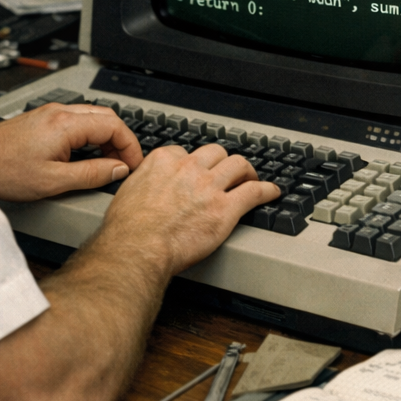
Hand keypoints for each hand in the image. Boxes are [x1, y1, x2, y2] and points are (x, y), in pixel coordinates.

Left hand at [0, 102, 142, 201]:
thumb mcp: (54, 181)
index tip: (133, 164)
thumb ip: (91, 174)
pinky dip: (89, 135)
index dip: (130, 146)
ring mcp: (49, 113)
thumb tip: (118, 170)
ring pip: (91, 117)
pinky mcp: (42, 119)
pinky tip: (86, 155)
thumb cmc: (5, 171)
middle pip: (106, 116)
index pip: (114, 124)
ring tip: (107, 163)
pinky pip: (76, 121)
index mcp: (65, 124)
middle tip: (123, 165)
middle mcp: (58, 112)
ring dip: (105, 137)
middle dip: (121, 140)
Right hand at [101, 142, 279, 276]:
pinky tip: (271, 192)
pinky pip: (254, 192)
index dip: (196, 163)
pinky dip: (266, 190)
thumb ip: (144, 182)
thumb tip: (146, 186)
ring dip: (247, 171)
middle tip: (228, 172)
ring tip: (251, 178)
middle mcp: (189, 168)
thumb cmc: (129, 228)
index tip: (199, 171)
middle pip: (217, 153)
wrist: (138, 247)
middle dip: (223, 162)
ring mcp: (210, 187)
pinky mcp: (226, 208)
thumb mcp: (129, 191)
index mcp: (165, 161)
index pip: (188, 152)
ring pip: (238, 166)